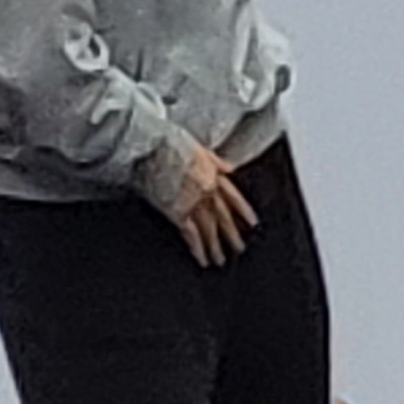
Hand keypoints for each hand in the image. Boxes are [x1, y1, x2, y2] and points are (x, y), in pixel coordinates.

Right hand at [161, 140, 258, 267]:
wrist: (152, 146)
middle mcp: (207, 191)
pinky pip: (191, 234)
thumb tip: (228, 167)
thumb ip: (214, 160)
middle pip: (223, 216)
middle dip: (232, 234)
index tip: (252, 222)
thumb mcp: (198, 146)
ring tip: (220, 260)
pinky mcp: (177, 212)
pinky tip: (202, 259)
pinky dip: (198, 249)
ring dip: (215, 247)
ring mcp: (193, 203)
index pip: (233, 196)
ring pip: (209, 229)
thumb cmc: (169, 142)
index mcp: (213, 174)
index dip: (243, 210)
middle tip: (239, 248)